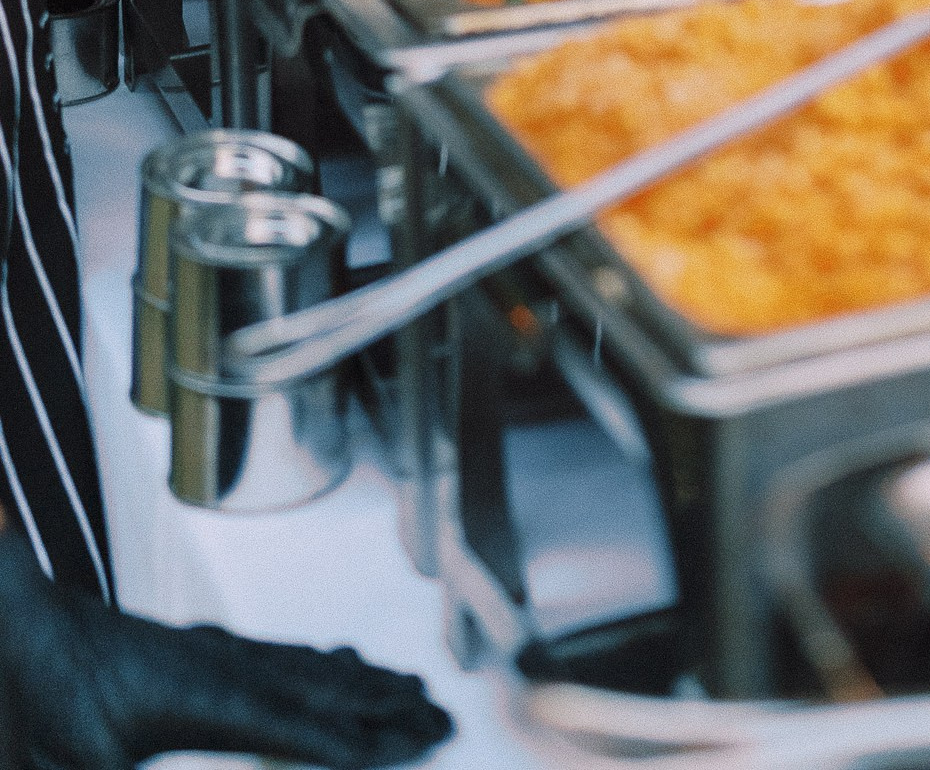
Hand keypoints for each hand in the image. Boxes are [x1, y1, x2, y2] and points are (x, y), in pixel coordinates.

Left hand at [0, 528, 450, 767]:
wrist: (29, 620)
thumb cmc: (51, 689)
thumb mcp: (79, 761)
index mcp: (205, 699)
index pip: (301, 726)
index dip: (360, 742)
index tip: (414, 746)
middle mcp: (227, 667)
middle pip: (323, 691)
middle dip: (387, 707)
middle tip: (442, 719)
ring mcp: (220, 652)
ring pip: (311, 669)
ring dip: (368, 682)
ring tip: (415, 688)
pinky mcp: (207, 648)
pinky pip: (287, 655)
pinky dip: (329, 663)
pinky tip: (342, 664)